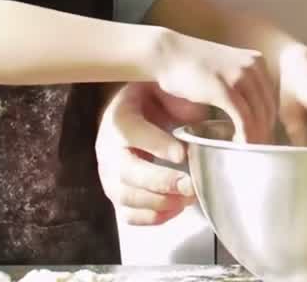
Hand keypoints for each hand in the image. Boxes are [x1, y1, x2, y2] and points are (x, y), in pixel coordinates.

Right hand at [96, 82, 210, 224]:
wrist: (135, 111)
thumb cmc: (154, 100)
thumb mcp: (164, 88)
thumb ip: (179, 100)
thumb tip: (199, 116)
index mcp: (119, 116)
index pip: (131, 132)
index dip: (155, 144)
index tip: (181, 153)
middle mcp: (107, 148)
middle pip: (126, 171)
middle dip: (160, 182)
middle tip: (189, 185)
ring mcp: (109, 174)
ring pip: (126, 196)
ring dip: (159, 202)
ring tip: (188, 199)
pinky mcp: (117, 194)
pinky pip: (128, 215)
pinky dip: (152, 218)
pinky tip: (176, 209)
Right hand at [154, 34, 276, 142]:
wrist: (165, 52)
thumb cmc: (189, 66)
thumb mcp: (223, 71)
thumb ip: (238, 86)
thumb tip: (247, 111)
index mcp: (256, 62)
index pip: (271, 99)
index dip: (269, 123)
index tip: (262, 140)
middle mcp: (253, 66)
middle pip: (269, 109)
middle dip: (265, 134)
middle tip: (258, 153)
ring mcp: (240, 75)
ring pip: (259, 116)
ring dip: (256, 139)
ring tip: (249, 155)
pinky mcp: (225, 88)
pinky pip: (244, 119)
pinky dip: (245, 137)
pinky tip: (237, 147)